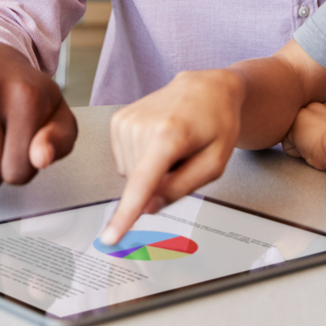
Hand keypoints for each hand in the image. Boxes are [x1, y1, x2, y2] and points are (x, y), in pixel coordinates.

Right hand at [101, 68, 244, 245]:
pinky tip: (157, 140)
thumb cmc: (216, 121)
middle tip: (182, 156)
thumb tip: (148, 207)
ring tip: (171, 145)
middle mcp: (142, 125)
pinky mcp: (117, 120)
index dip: (125, 215)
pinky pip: (124, 162)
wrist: (206, 88)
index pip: (142, 183)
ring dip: (151, 169)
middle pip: (139, 184)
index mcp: (169, 134)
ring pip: (129, 175)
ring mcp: (126, 120)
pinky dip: (141, 159)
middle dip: (160, 181)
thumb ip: (181, 189)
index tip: (110, 237)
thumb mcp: (214, 163)